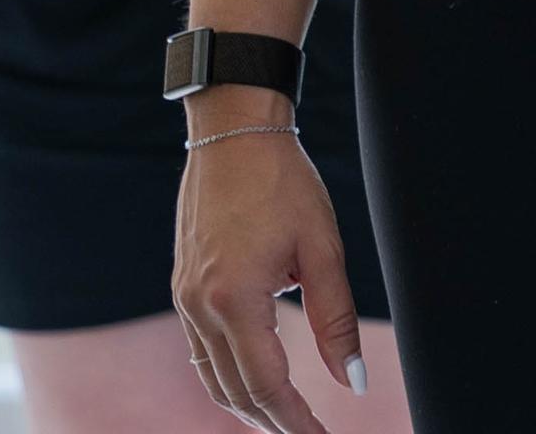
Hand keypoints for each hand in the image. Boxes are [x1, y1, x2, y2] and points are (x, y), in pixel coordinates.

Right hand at [174, 119, 363, 433]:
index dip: (295, 421)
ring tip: (285, 420)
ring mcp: (184, 298)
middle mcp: (199, 306)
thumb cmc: (283, 182)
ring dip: (247, 405)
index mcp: (234, 299)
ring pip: (212, 376)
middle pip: (233, 391)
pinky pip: (201, 350)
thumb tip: (352, 381)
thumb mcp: (322, 249)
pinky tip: (254, 379)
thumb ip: (336, 320)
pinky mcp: (182, 287)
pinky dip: (228, 375)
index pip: (265, 386)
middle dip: (271, 422)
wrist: (233, 132)